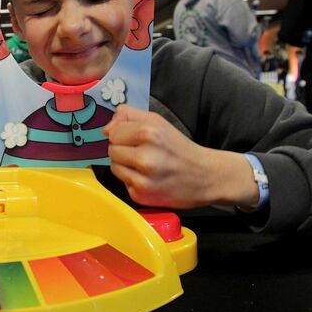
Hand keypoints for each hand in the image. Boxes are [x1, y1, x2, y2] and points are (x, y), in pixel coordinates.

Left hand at [103, 105, 256, 208]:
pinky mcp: (141, 196)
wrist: (205, 176)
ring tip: (145, 165)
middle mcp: (145, 158)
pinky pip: (123, 183)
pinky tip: (149, 178)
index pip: (113, 133)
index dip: (123, 135)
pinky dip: (133, 181)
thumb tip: (106, 129)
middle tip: (142, 152)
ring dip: (125, 166)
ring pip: (114, 167)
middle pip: (111, 150)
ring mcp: (143, 180)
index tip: (136, 139)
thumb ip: (129, 115)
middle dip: (123, 150)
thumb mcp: (157, 121)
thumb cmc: (178, 147)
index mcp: (148, 134)